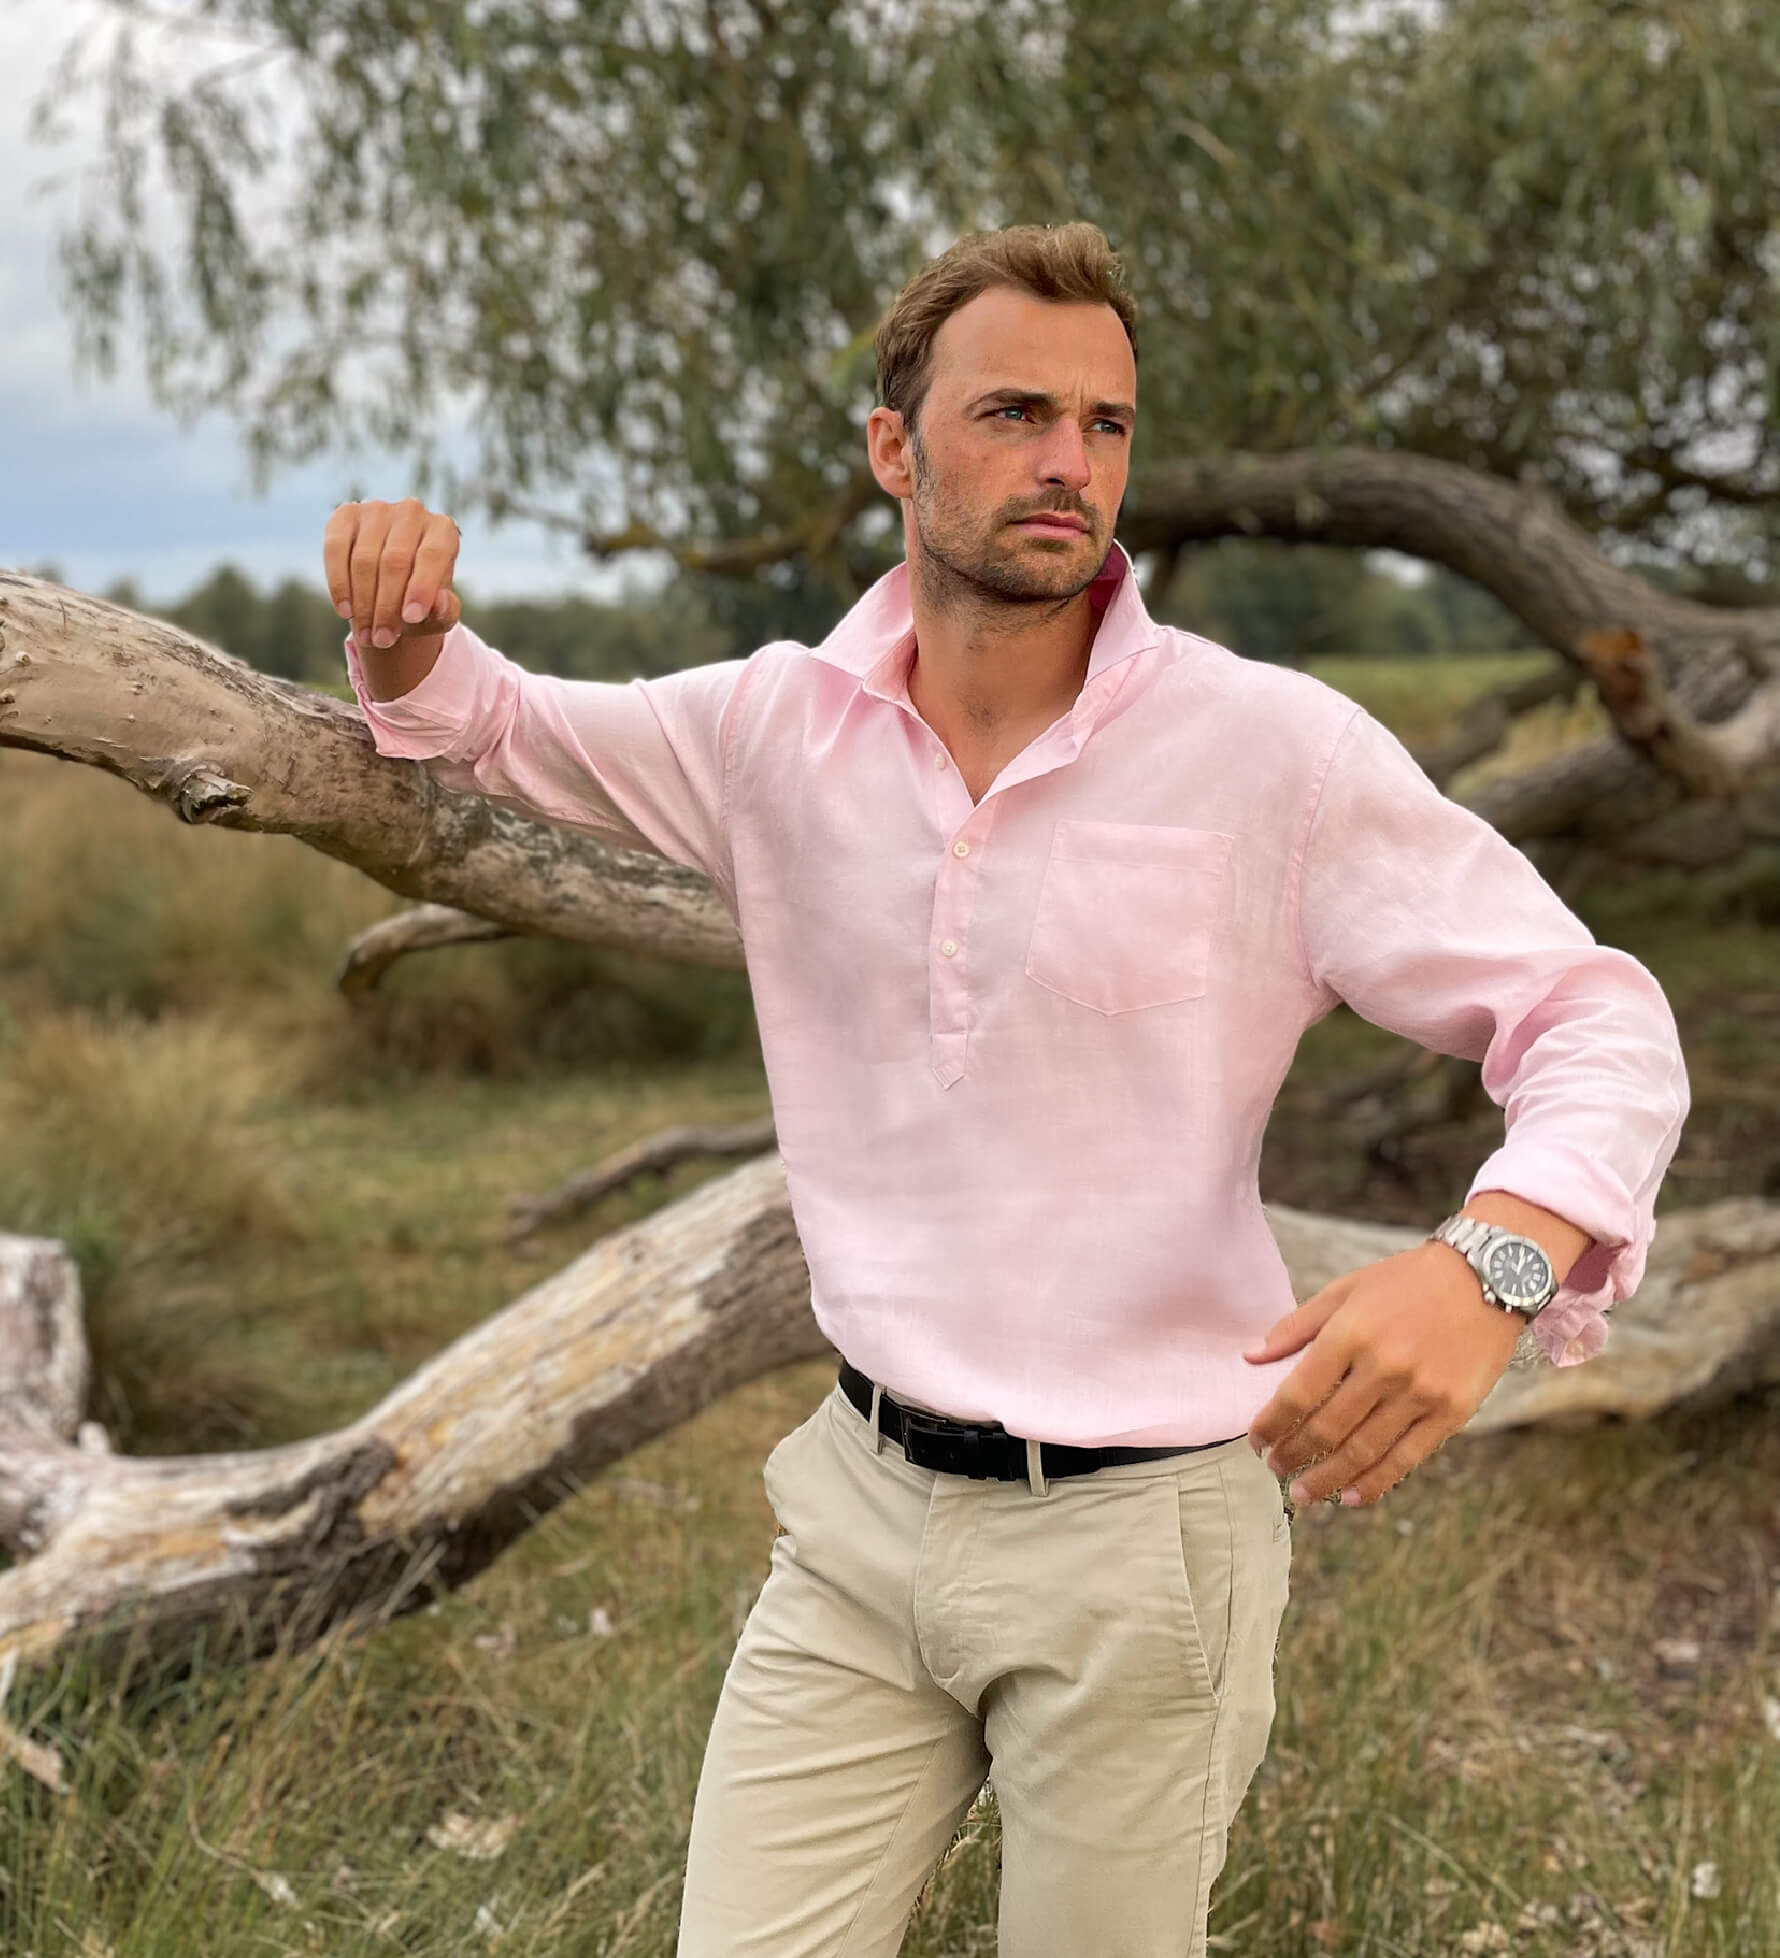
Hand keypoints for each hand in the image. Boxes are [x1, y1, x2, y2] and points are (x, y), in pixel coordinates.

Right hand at [323, 498, 462, 651]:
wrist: (391, 583)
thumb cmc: (420, 598)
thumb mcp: (439, 612)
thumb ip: (445, 612)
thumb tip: (439, 603)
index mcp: (442, 530)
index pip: (432, 555)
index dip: (421, 587)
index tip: (412, 619)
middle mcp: (411, 512)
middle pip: (394, 561)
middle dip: (387, 606)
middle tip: (383, 640)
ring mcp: (376, 509)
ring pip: (364, 559)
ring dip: (363, 603)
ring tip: (367, 636)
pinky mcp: (345, 514)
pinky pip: (336, 549)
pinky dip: (339, 583)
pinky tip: (344, 612)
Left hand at [1242, 1242, 1523, 1507]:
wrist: (1487, 1277)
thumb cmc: (1406, 1282)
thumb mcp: (1345, 1289)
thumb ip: (1296, 1326)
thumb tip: (1251, 1358)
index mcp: (1351, 1334)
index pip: (1298, 1393)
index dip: (1271, 1424)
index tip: (1256, 1441)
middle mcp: (1384, 1367)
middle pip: (1327, 1429)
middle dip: (1293, 1455)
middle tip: (1274, 1468)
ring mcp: (1421, 1394)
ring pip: (1363, 1452)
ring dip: (1326, 1479)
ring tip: (1303, 1493)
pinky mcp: (1451, 1413)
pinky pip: (1406, 1459)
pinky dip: (1374, 1483)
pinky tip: (1349, 1496)